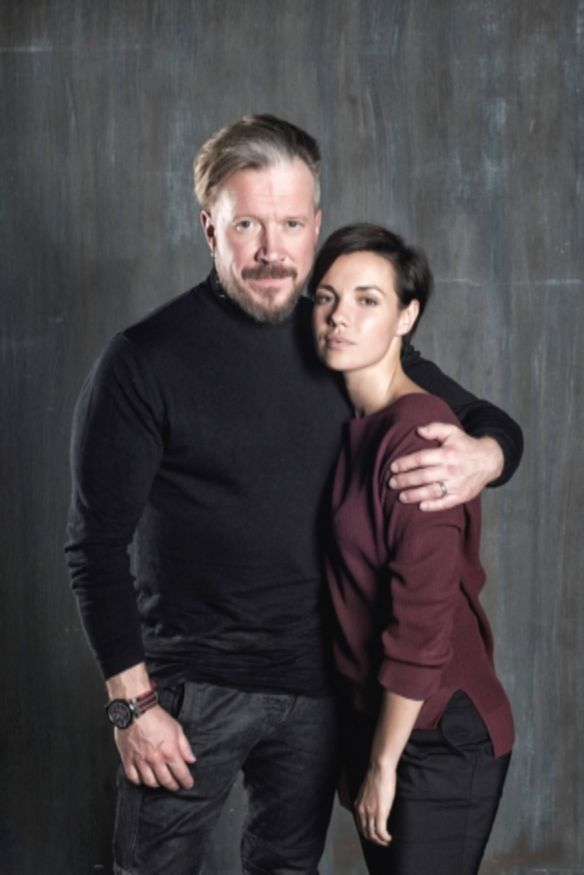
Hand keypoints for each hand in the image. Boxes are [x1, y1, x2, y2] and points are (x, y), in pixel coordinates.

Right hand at [115, 705, 195, 790]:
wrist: (136, 709)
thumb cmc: (156, 717)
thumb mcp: (177, 728)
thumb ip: (185, 746)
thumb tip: (191, 760)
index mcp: (169, 752)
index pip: (181, 773)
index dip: (186, 781)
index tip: (188, 784)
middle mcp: (155, 759)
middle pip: (166, 781)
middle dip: (173, 785)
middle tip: (176, 786)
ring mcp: (140, 761)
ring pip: (150, 782)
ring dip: (157, 784)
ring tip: (161, 782)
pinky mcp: (128, 759)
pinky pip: (133, 777)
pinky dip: (139, 781)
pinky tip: (143, 778)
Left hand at [354, 763, 395, 845]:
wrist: (380, 768)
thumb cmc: (376, 776)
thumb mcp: (367, 790)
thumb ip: (367, 800)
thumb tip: (373, 806)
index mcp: (358, 805)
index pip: (360, 826)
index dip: (368, 834)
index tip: (375, 836)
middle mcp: (362, 811)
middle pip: (366, 833)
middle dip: (374, 840)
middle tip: (382, 842)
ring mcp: (370, 812)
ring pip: (373, 835)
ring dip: (381, 841)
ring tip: (387, 841)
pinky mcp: (380, 813)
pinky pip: (381, 832)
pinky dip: (386, 838)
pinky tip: (390, 838)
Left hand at [388, 422, 503, 510]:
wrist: (490, 460)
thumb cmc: (465, 445)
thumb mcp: (452, 431)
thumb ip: (435, 428)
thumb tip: (418, 430)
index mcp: (447, 454)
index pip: (421, 459)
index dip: (405, 463)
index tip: (392, 467)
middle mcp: (451, 470)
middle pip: (423, 477)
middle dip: (405, 481)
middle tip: (391, 483)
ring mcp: (457, 485)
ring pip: (432, 491)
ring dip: (415, 495)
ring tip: (401, 497)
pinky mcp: (462, 496)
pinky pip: (446, 503)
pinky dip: (433, 506)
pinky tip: (421, 506)